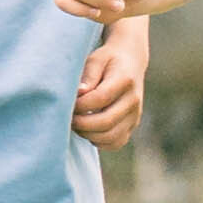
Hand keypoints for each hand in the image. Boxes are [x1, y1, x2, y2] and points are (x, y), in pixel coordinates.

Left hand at [71, 19, 148, 148]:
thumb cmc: (107, 60)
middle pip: (106, 121)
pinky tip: (87, 130)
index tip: (67, 103)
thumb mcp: (95, 60)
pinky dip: (98, 141)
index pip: (100, 99)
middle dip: (81, 123)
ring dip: (88, 134)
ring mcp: (135, 115)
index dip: (80, 104)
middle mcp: (134, 100)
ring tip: (75, 123)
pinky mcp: (132, 125)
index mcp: (125, 80)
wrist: (130, 62)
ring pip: (111, 136)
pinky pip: (116, 143)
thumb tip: (79, 93)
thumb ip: (88, 75)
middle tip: (67, 117)